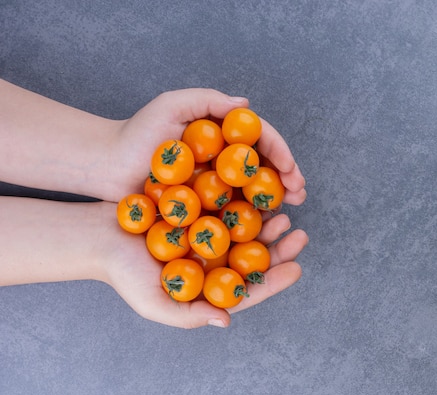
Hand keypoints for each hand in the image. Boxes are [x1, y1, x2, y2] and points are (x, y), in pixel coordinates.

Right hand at [101, 203, 308, 328]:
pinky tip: (260, 195)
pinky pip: (230, 208)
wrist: (100, 236)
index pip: (249, 290)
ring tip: (286, 216)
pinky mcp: (202, 213)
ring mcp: (210, 238)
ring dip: (268, 225)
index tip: (296, 269)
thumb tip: (227, 321)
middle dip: (280, 250)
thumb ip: (189, 315)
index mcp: (209, 289)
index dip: (275, 282)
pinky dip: (246, 203)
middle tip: (300, 236)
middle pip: (255, 259)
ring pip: (247, 233)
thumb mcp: (154, 303)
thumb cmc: (124, 274)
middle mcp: (215, 264)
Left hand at [107, 88, 306, 204]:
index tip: (290, 169)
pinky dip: (253, 216)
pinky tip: (267, 224)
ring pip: (254, 189)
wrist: (107, 166)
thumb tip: (246, 104)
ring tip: (291, 209)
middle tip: (300, 193)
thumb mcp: (171, 104)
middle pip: (264, 165)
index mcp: (222, 133)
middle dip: (287, 178)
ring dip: (276, 199)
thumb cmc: (136, 133)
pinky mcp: (205, 204)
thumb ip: (207, 99)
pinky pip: (233, 209)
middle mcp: (224, 157)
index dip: (280, 151)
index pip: (260, 138)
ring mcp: (216, 181)